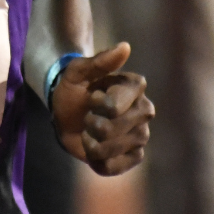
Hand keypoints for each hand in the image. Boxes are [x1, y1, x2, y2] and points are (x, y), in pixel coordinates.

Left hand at [50, 42, 152, 175]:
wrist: (68, 112)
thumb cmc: (74, 88)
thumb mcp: (77, 72)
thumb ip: (100, 61)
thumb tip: (125, 47)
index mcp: (135, 86)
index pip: (112, 107)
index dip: (94, 105)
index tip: (91, 97)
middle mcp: (144, 110)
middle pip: (110, 130)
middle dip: (90, 124)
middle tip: (89, 116)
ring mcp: (141, 135)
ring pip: (110, 150)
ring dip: (90, 142)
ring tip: (91, 131)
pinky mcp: (135, 156)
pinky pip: (113, 167)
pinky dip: (96, 161)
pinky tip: (94, 150)